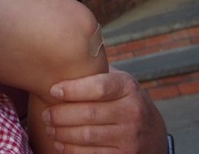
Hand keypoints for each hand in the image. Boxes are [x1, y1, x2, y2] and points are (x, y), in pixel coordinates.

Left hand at [42, 69, 167, 152]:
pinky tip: (60, 144)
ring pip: (88, 136)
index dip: (73, 89)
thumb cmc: (125, 100)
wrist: (153, 132)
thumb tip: (63, 54)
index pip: (99, 87)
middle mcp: (132, 112)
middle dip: (61, 115)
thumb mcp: (120, 82)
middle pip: (89, 113)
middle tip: (45, 114)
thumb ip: (97, 73)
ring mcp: (129, 136)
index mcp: (128, 88)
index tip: (52, 90)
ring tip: (49, 128)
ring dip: (62, 133)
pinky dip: (71, 150)